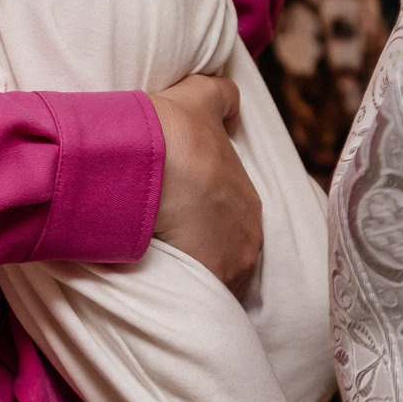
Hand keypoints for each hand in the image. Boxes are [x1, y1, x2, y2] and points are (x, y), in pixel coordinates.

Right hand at [150, 76, 260, 286]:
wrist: (154, 160)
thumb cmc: (177, 131)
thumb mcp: (201, 98)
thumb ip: (222, 98)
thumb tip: (233, 106)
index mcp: (248, 206)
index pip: (230, 224)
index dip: (204, 224)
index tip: (179, 223)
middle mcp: (248, 242)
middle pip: (223, 256)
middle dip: (200, 255)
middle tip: (165, 248)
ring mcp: (228, 270)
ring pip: (210, 281)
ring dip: (190, 279)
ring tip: (157, 271)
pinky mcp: (203, 291)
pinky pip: (193, 304)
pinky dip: (178, 299)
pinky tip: (156, 289)